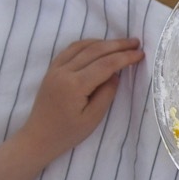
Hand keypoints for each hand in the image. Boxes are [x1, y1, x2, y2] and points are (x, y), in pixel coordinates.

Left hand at [15, 38, 144, 162]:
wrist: (38, 137)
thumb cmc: (67, 133)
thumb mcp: (93, 119)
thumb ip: (106, 94)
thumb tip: (115, 74)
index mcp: (75, 85)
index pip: (105, 64)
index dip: (125, 57)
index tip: (140, 54)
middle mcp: (64, 72)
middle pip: (95, 50)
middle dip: (118, 45)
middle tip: (136, 42)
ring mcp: (55, 68)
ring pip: (82, 46)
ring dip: (103, 42)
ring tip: (121, 43)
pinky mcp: (52, 69)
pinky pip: (71, 50)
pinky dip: (87, 44)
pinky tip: (98, 45)